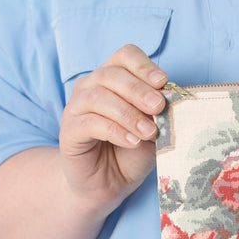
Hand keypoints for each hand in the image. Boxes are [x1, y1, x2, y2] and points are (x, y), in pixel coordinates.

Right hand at [59, 44, 166, 210]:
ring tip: (148, 132)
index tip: (162, 82)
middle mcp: (91, 86)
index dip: (144, 66)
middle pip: (112, 74)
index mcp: (114, 78)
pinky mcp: (68, 131)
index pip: (125, 56)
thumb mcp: (153, 129)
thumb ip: (158, 114)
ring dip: (128, 113)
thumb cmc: (132, 151)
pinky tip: (132, 141)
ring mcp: (76, 107)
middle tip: (158, 107)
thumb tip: (170, 101)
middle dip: (139, 90)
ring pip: (99, 97)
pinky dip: (115, 131)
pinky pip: (90, 123)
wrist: (109, 183)